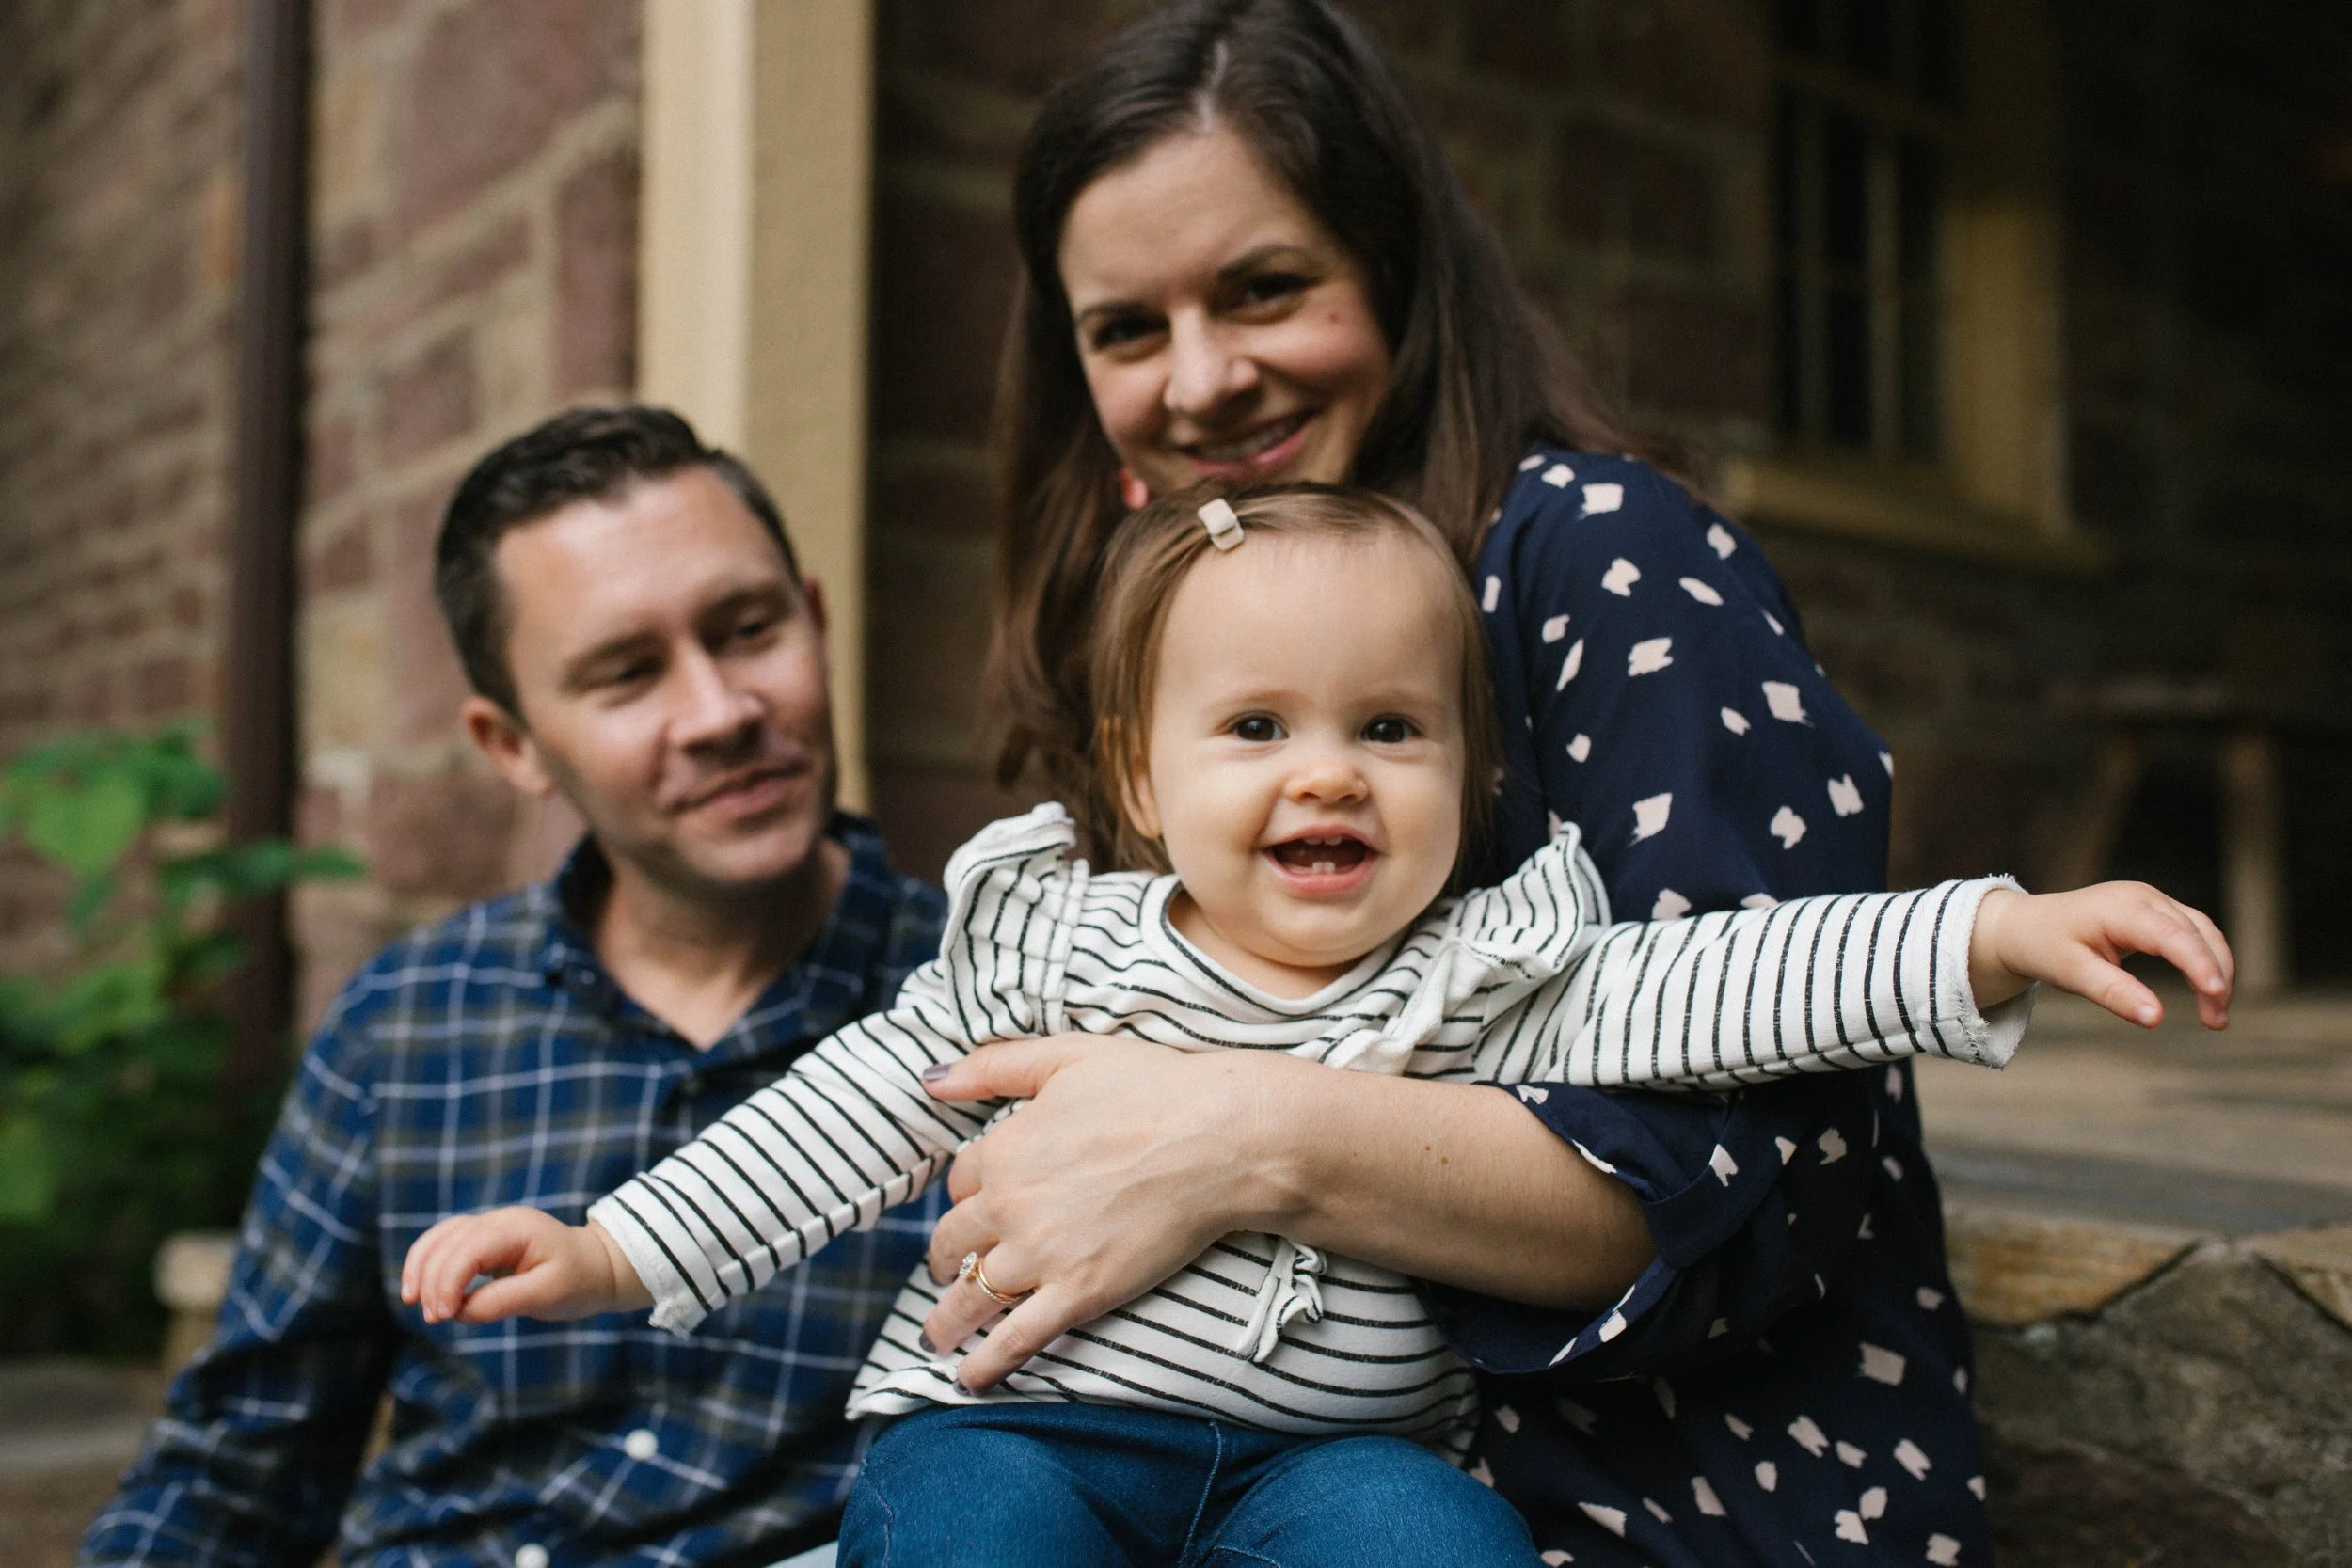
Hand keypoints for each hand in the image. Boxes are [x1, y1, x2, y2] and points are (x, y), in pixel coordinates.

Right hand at [399, 1208, 652, 1324]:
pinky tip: (420, 1288)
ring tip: (412, 1301)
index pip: (468, 1248)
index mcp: (517, 1228)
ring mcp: (489, 1226)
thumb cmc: (577, 1281)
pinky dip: (428, 1262)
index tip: (442, 1316)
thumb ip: (502, 1301)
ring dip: (421, 1267)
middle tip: (432, 1318)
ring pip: (440, 1237)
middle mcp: (499, 1220)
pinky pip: (445, 1243)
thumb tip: (459, 1312)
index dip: (447, 1281)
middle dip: (431, 1279)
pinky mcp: (482, 1239)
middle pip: (448, 1241)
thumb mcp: (547, 1295)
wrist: (596, 1267)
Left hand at [915, 1035, 1277, 1390]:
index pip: (962, 1181)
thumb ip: (994, 1066)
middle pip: (956, 1242)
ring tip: (935, 1336)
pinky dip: (986, 1364)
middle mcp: (1009, 1206)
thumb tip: (932, 1078)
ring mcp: (1041, 1255)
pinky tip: (968, 1380)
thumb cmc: (1153, 1089)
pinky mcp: (1080, 1293)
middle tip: (950, 1271)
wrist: (1218, 1139)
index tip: (976, 1203)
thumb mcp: (1067, 1057)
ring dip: (947, 1321)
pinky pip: (1016, 1338)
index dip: (968, 1192)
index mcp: (1004, 1150)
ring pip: (974, 1297)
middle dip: (947, 1259)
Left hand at [1969, 882, 2233, 1028]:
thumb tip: (2156, 1018)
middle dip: (2215, 976)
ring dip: (2217, 969)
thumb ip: (2114, 994)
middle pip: (2197, 934)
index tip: (2217, 994)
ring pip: (2202, 932)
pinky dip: (2205, 960)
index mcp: (2121, 908)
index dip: (2199, 963)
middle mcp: (2143, 897)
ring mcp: (2152, 901)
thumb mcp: (2071, 974)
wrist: (2025, 925)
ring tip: (2215, 1016)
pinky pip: (2193, 933)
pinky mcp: (2155, 911)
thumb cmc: (2044, 946)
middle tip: (2216, 1022)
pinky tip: (2208, 991)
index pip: (2172, 935)